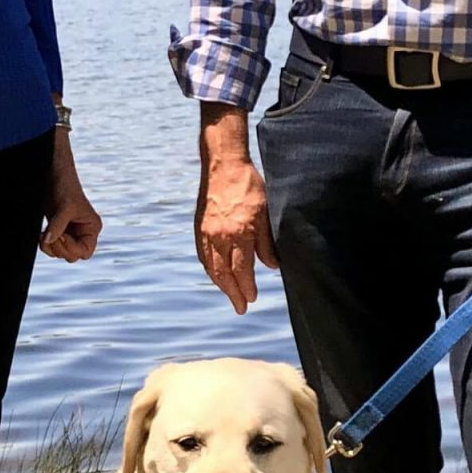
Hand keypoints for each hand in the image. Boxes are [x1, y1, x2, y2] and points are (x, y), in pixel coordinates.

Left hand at [40, 133, 101, 261]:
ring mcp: (70, 232)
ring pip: (61, 253)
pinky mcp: (58, 229)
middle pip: (73, 256)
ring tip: (43, 234)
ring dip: (51, 247)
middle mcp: (83, 232)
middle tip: (50, 235)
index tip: (61, 236)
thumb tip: (48, 241)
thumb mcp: (64, 207)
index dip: (72, 248)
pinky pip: (53, 246)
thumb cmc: (65, 186)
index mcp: (91, 227)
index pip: (85, 251)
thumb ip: (57, 226)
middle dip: (60, 248)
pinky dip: (46, 244)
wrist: (53, 173)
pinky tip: (41, 234)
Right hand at [196, 105, 273, 313]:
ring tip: (229, 294)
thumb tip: (272, 266)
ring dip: (220, 284)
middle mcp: (220, 236)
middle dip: (233, 293)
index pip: (242, 270)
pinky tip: (215, 274)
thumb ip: (267, 242)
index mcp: (239, 233)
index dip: (247, 287)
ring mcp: (207, 232)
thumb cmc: (249, 186)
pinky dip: (209, 269)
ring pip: (211, 266)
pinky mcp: (199, 226)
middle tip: (241, 307)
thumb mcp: (266, 213)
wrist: (224, 164)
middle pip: (224, 274)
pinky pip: (203, 255)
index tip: (252, 298)